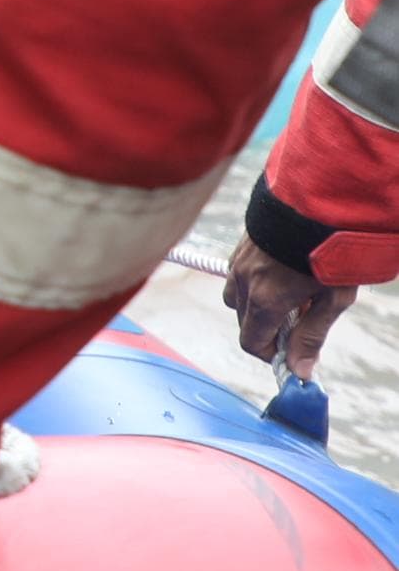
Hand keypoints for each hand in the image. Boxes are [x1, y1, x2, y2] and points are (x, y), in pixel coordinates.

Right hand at [225, 236, 359, 381]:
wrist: (318, 199)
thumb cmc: (332, 250)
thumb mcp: (333, 298)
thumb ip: (312, 335)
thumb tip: (299, 370)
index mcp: (266, 300)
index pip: (252, 342)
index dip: (271, 354)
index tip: (291, 352)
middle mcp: (244, 282)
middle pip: (244, 323)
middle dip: (268, 330)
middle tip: (300, 319)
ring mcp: (238, 262)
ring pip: (236, 299)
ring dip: (256, 307)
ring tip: (288, 295)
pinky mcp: (240, 246)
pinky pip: (236, 276)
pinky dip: (251, 285)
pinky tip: (279, 274)